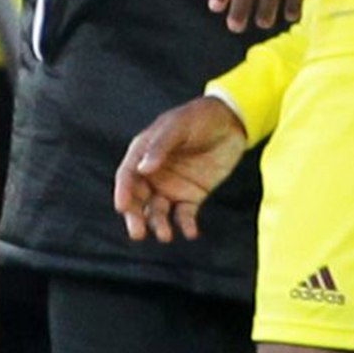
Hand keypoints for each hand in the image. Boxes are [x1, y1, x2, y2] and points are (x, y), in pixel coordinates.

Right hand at [114, 96, 246, 243]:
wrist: (231, 121)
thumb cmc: (199, 117)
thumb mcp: (179, 125)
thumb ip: (161, 145)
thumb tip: (142, 169)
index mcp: (144, 152)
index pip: (128, 175)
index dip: (123, 191)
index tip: (122, 206)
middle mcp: (154, 173)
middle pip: (138, 199)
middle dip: (135, 217)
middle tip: (138, 233)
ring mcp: (172, 186)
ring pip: (158, 211)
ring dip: (159, 225)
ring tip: (165, 235)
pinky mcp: (192, 196)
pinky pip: (184, 215)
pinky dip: (185, 226)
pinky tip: (190, 232)